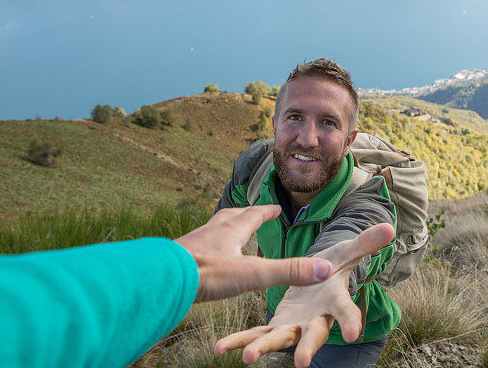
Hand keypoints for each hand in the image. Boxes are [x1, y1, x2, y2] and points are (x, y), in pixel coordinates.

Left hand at [174, 205, 333, 301]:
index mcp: (230, 232)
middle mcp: (210, 233)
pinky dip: (203, 248)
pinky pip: (193, 247)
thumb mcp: (253, 274)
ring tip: (225, 232)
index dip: (265, 212)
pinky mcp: (177, 258)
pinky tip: (201, 258)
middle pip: (229, 217)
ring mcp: (191, 244)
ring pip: (209, 230)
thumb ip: (288, 272)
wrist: (161, 278)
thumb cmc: (205, 274)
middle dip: (243, 214)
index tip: (276, 208)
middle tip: (249, 212)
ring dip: (221, 228)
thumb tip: (326, 269)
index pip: (252, 215)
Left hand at [213, 223, 394, 366]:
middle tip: (301, 363)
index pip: (345, 311)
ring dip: (263, 347)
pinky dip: (238, 341)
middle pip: (311, 335)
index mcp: (333, 300)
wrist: (318, 283)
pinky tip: (220, 348)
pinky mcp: (274, 326)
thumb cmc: (334, 268)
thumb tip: (390, 228)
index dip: (350, 321)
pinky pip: (254, 334)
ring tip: (248, 358)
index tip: (353, 335)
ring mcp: (293, 325)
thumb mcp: (348, 254)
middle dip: (306, 348)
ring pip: (277, 338)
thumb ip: (366, 244)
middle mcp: (314, 318)